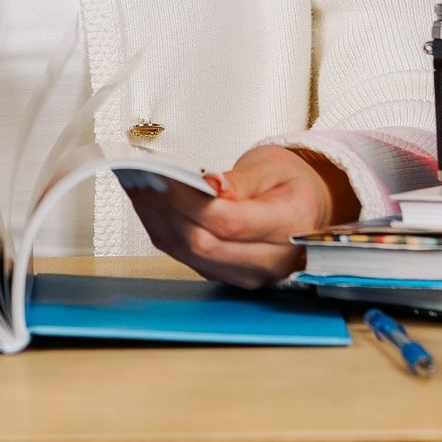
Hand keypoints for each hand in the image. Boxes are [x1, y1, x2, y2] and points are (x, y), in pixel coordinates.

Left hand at [127, 144, 357, 288]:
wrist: (305, 208)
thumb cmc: (291, 184)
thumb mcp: (273, 166)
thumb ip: (242, 179)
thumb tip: (210, 186)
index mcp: (290, 226)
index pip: (230, 223)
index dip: (190, 201)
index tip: (162, 175)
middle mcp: (270, 261)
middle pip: (204, 244)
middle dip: (166, 208)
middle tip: (139, 175)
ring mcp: (246, 274)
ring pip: (189, 253)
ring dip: (156, 218)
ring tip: (136, 183)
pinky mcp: (224, 275)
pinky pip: (185, 256)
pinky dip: (161, 227)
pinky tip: (147, 202)